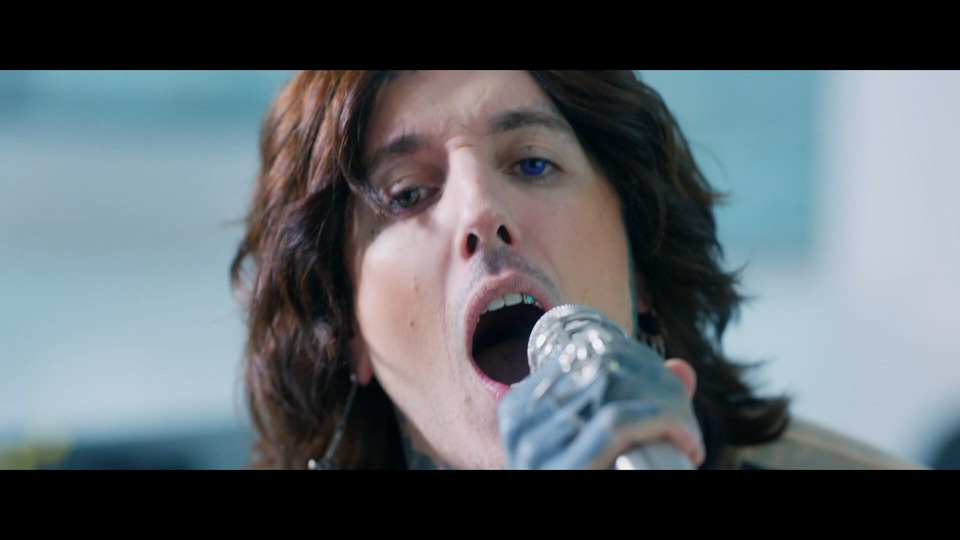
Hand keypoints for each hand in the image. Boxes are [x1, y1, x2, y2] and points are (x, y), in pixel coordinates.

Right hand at [497, 338, 704, 469]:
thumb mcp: (606, 448)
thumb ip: (641, 409)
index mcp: (522, 408)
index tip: (673, 387)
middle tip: (686, 417)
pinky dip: (662, 422)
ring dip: (667, 403)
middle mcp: (520, 421)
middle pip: (601, 368)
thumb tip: (684, 369)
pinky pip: (617, 423)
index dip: (638, 358)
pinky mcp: (562, 470)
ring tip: (688, 434)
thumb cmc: (591, 480)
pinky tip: (687, 441)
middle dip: (658, 382)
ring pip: (614, 390)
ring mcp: (535, 447)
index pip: (584, 353)